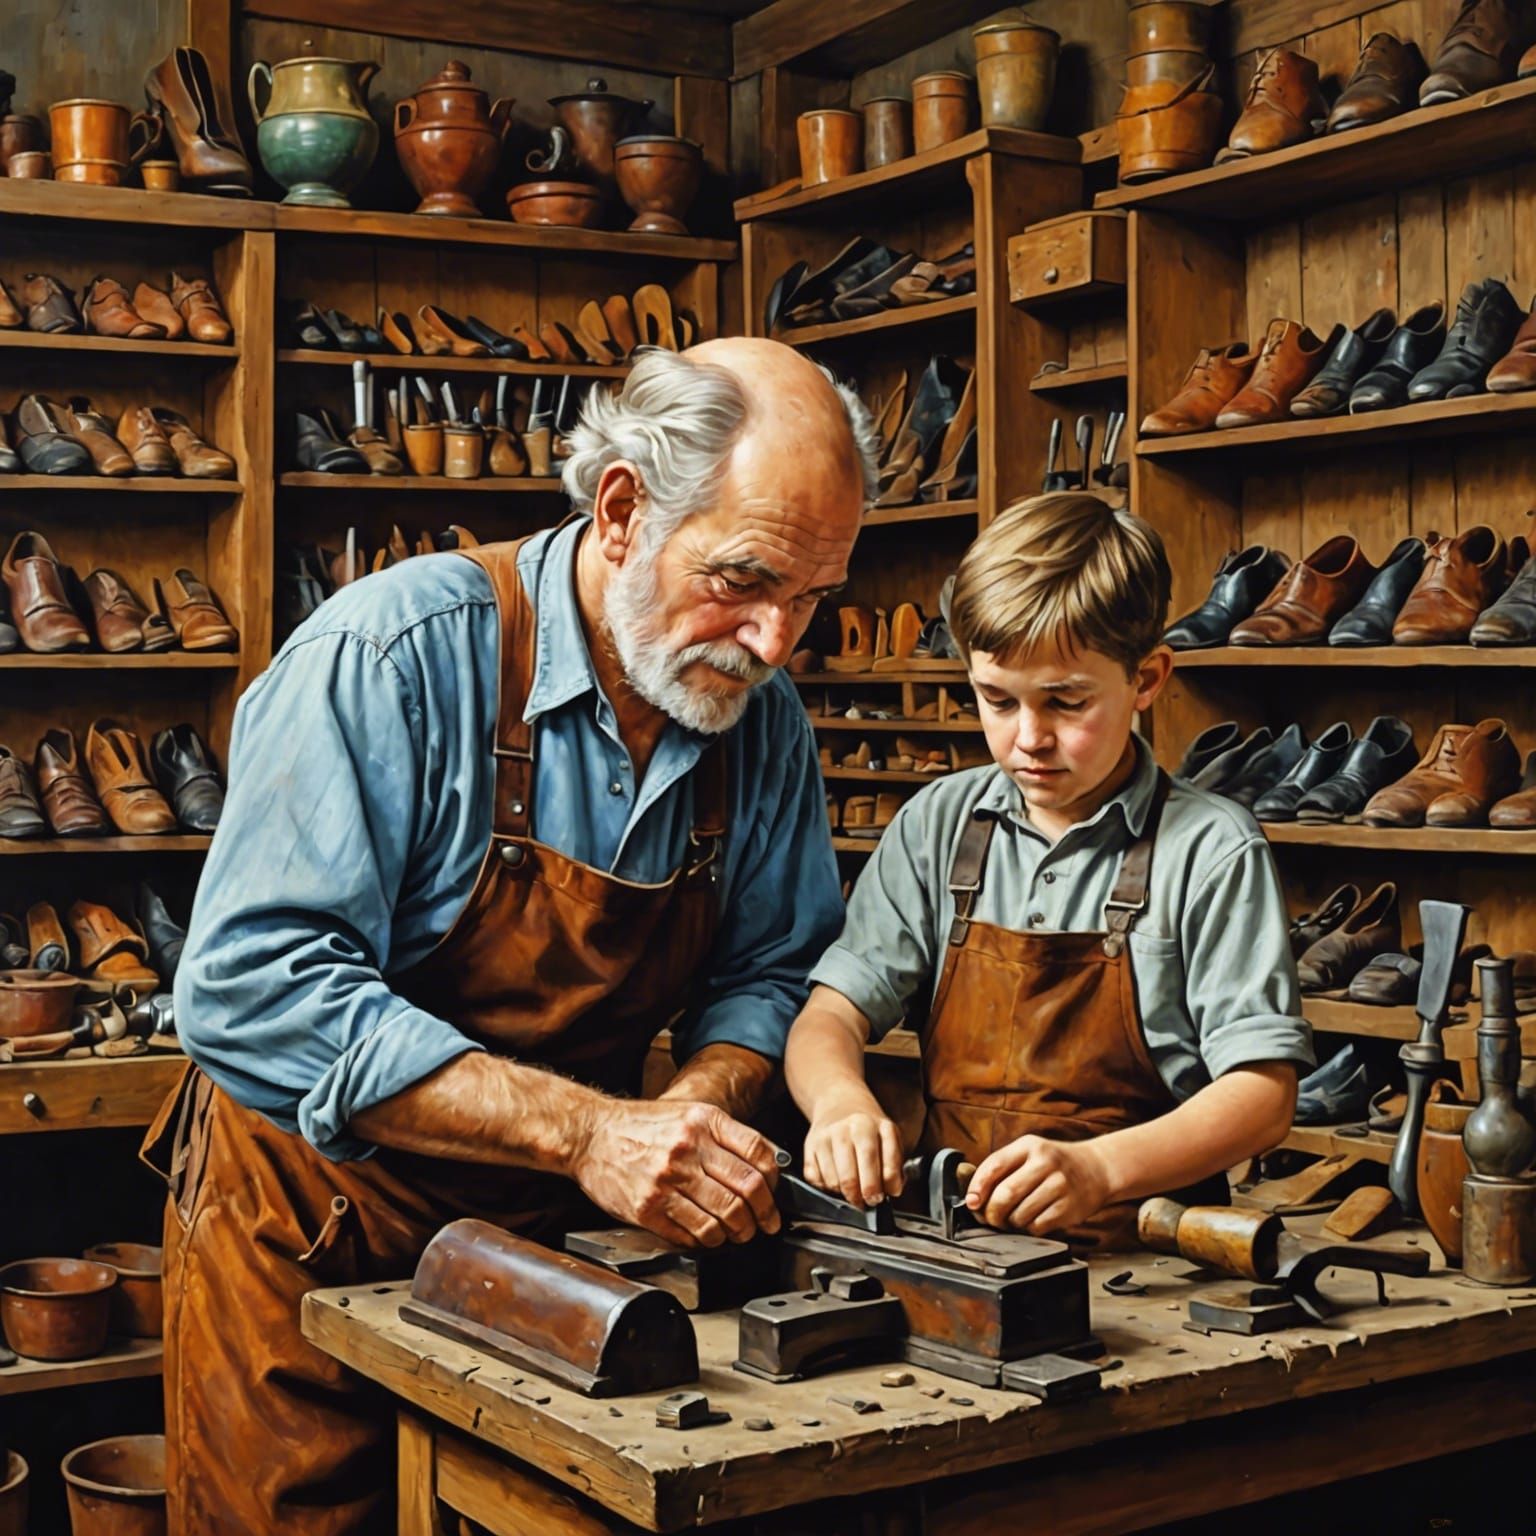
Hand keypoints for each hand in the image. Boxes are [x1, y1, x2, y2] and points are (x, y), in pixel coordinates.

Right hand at [571, 1099, 781, 1248]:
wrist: (591, 1134)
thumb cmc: (641, 1125)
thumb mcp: (688, 1113)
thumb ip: (725, 1134)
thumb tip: (765, 1164)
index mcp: (703, 1121)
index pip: (758, 1154)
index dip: (774, 1181)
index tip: (774, 1194)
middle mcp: (687, 1148)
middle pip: (746, 1189)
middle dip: (764, 1213)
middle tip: (766, 1223)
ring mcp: (666, 1180)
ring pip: (723, 1217)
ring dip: (738, 1232)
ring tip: (738, 1233)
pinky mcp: (648, 1208)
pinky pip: (692, 1233)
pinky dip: (707, 1240)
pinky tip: (708, 1236)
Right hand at [803, 1094, 904, 1208]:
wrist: (839, 1103)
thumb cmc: (868, 1127)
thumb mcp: (890, 1137)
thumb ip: (895, 1165)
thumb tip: (892, 1191)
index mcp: (877, 1127)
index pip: (886, 1167)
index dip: (887, 1188)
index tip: (884, 1196)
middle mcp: (850, 1129)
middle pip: (854, 1177)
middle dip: (863, 1197)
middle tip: (867, 1201)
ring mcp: (827, 1137)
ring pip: (834, 1182)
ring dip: (845, 1194)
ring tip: (853, 1189)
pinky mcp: (810, 1146)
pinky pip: (816, 1180)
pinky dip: (827, 1188)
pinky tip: (837, 1178)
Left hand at [966, 1135, 1112, 1233]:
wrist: (1097, 1168)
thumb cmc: (1054, 1163)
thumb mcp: (1029, 1152)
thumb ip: (1002, 1168)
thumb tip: (972, 1196)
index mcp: (1028, 1146)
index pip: (994, 1166)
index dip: (977, 1187)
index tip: (971, 1203)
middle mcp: (1045, 1163)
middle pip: (1006, 1194)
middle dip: (992, 1212)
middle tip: (990, 1218)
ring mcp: (1059, 1185)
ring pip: (1020, 1214)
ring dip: (1010, 1223)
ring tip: (1013, 1219)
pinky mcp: (1069, 1208)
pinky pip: (1037, 1226)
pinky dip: (1028, 1228)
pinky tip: (1031, 1221)